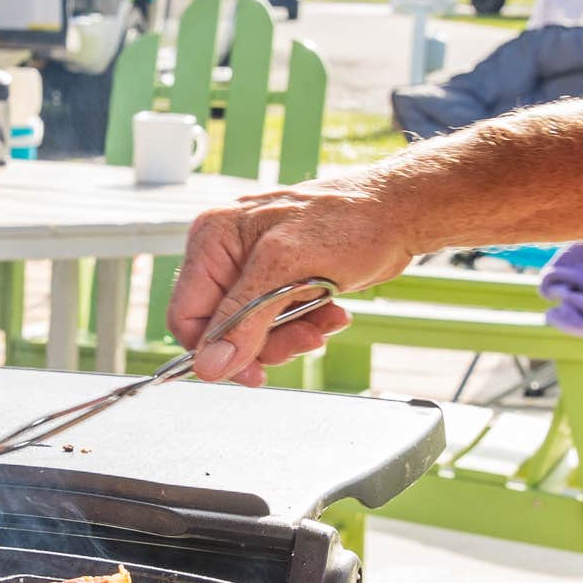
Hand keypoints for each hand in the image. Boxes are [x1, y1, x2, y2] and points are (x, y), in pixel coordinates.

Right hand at [168, 175, 420, 383]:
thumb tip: (210, 366)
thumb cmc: (346, 222)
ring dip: (291, 335)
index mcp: (212, 239)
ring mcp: (253, 268)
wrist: (395, 212)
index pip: (187, 314)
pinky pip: (277, 322)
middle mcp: (226, 253)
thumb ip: (243, 321)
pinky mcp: (279, 281)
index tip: (251, 370)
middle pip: (222, 328)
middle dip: (265, 341)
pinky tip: (331, 311)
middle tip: (303, 339)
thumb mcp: (285, 273)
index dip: (215, 349)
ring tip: (323, 321)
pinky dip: (305, 324)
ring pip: (252, 331)